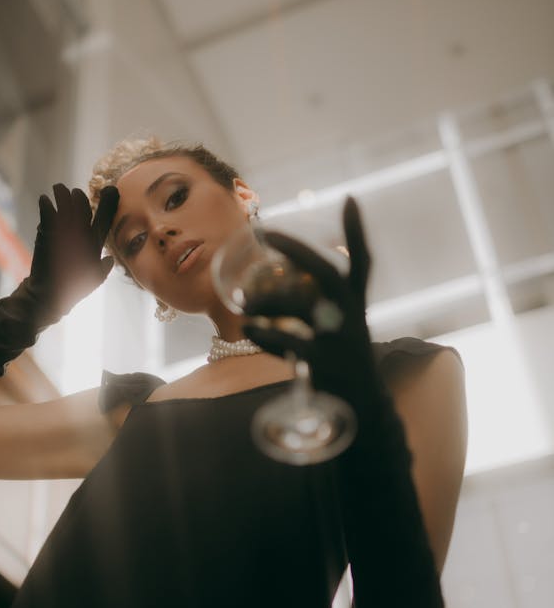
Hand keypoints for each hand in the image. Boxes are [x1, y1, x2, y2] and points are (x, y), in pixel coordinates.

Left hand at [22, 184, 118, 324]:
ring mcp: (63, 230)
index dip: (110, 200)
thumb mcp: (95, 280)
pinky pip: (47, 210)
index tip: (111, 189)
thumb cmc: (73, 289)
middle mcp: (81, 233)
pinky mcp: (47, 231)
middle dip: (78, 196)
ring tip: (58, 188)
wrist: (48, 293)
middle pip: (83, 203)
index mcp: (94, 244)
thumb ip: (104, 267)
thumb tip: (110, 259)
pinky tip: (44, 200)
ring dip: (62, 193)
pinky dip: (45, 203)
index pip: (106, 216)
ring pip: (65, 202)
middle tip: (74, 193)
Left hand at [243, 197, 380, 414]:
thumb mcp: (334, 329)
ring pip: (302, 308)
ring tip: (245, 301)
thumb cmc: (338, 363)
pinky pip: (291, 343)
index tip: (349, 198)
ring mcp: (341, 341)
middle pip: (328, 275)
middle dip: (298, 250)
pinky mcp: (326, 365)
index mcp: (356, 304)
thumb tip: (267, 288)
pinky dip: (266, 334)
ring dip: (269, 299)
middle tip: (266, 232)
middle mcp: (353, 317)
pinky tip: (249, 328)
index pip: (362, 260)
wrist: (359, 409)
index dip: (356, 231)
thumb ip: (313, 307)